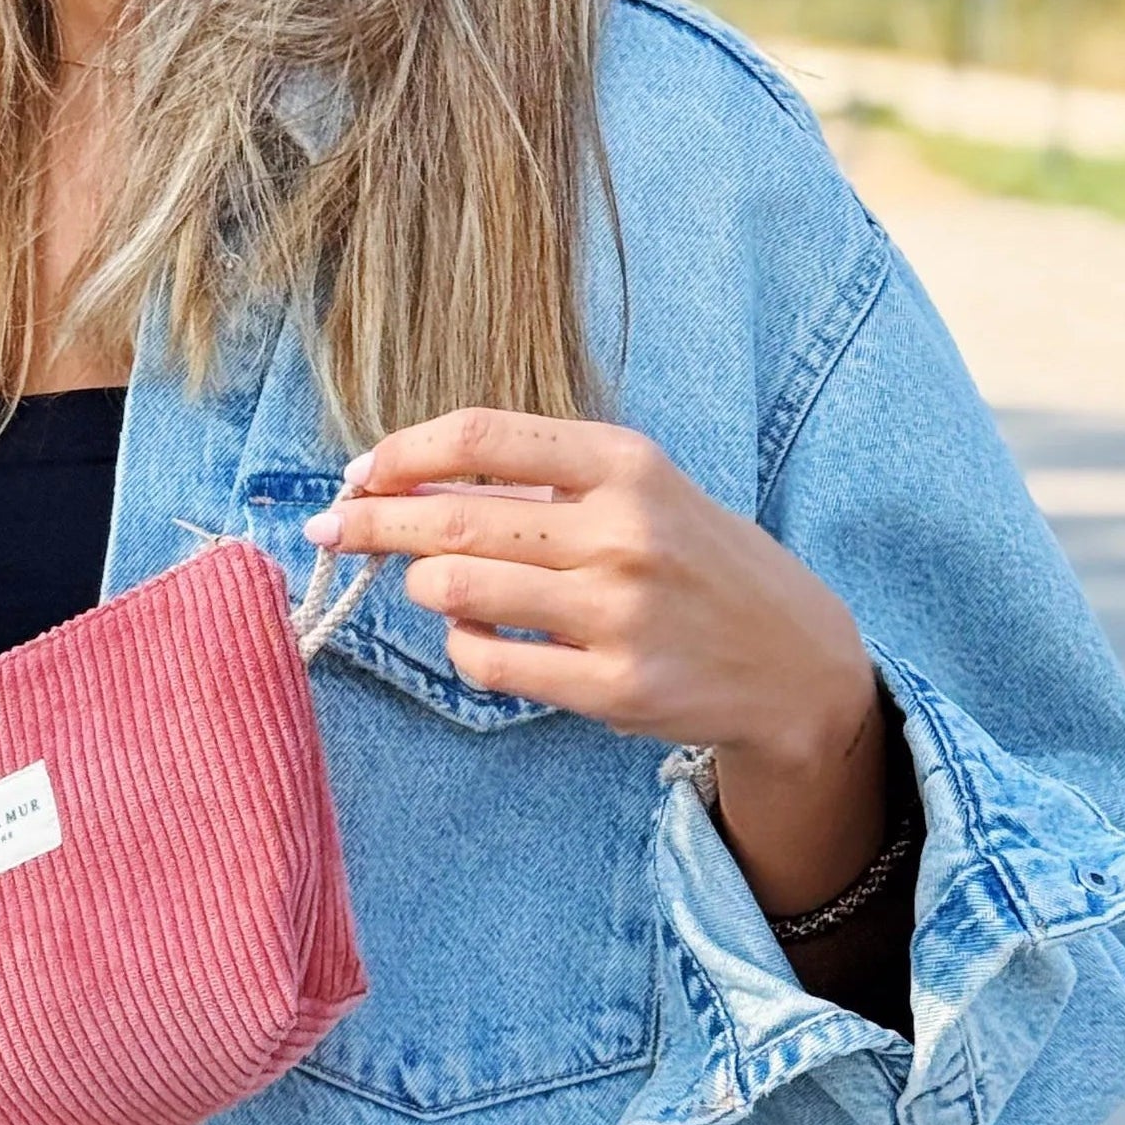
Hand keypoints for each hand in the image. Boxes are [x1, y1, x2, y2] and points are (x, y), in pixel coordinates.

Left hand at [302, 406, 887, 919]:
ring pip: (453, 592)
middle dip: (370, 522)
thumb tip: (403, 477)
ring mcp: (617, 614)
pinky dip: (461, 647)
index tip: (360, 470)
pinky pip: (486, 662)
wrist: (795, 659)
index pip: (480, 437)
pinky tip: (475, 636)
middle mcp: (622, 531)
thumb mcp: (639, 491)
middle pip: (450, 519)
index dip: (401, 452)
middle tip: (329, 527)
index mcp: (626, 463)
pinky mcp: (611, 687)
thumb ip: (538, 483)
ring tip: (429, 587)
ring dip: (418, 587)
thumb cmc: (694, 560)